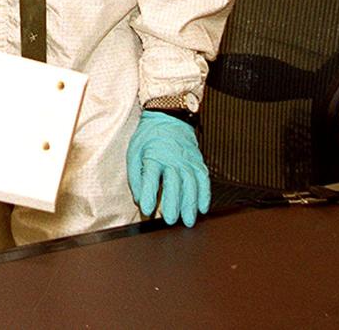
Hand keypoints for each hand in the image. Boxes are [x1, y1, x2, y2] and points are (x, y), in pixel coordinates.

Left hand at [126, 110, 210, 226]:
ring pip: (191, 184)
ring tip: (188, 221)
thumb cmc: (148, 138)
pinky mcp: (198, 162)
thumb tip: (139, 199)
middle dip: (173, 203)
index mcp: (153, 155)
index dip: (149, 194)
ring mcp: (188, 161)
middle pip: (174, 183)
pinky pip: (204, 180)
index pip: (151, 177)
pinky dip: (204, 195)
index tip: (147, 209)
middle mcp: (172, 159)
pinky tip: (202, 208)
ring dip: (190, 204)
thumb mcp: (134, 152)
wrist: (168, 118)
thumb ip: (136, 176)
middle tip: (171, 221)